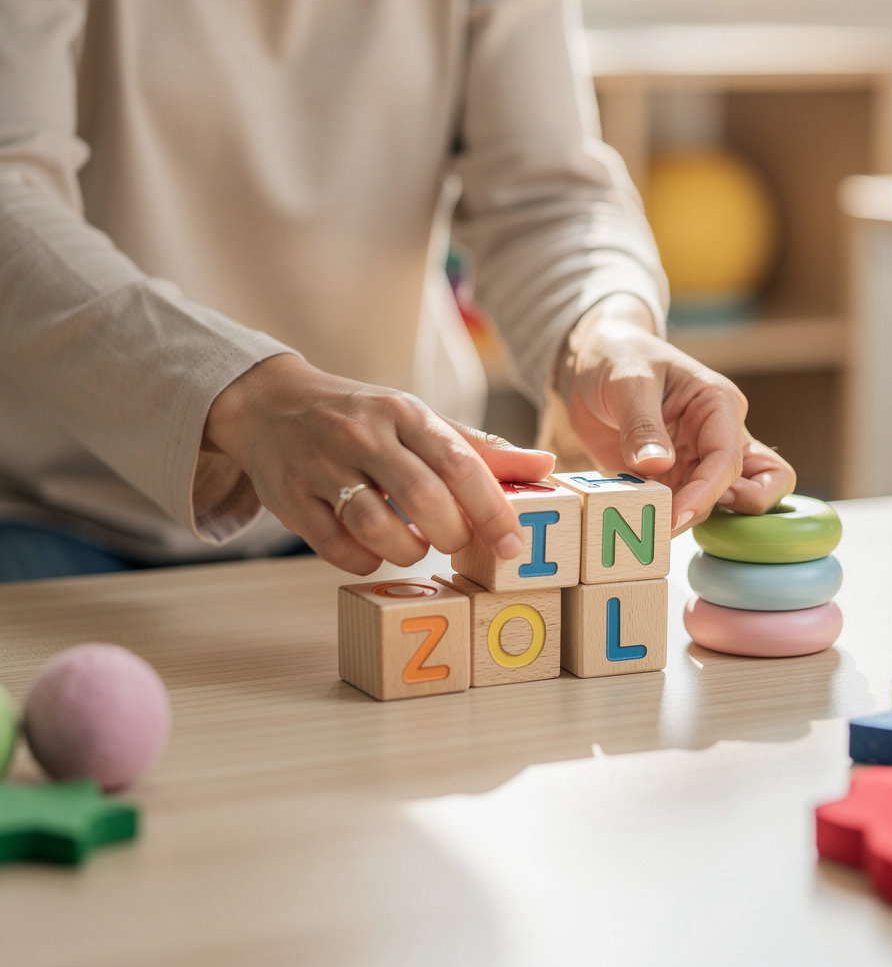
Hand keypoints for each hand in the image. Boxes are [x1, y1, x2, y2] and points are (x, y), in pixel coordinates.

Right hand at [203, 354, 555, 573]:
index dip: (492, 509)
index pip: (459, 462)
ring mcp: (322, 467)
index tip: (513, 545)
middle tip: (457, 543)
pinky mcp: (290, 498)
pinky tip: (375, 553)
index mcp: (404, 412)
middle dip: (452, 534)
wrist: (271, 405)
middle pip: (422, 496)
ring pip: (375, 526)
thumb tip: (545, 465)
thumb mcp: (419, 420)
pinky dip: (364, 561)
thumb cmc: (364, 418)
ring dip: (408, 551)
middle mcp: (363, 435)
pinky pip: (334, 546)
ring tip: (417, 547)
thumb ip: (480, 448)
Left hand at [555, 295, 796, 532]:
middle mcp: (718, 437)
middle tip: (681, 518)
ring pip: (719, 506)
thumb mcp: (628, 382)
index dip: (707, 492)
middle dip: (727, 511)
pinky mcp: (672, 479)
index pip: (728, 458)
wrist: (592, 363)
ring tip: (644, 522)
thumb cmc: (619, 358)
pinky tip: (636, 519)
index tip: (675, 513)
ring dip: (687, 520)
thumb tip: (656, 465)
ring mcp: (696, 462)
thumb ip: (642, 425)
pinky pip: (681, 508)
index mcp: (718, 405)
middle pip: (755, 487)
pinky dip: (664, 519)